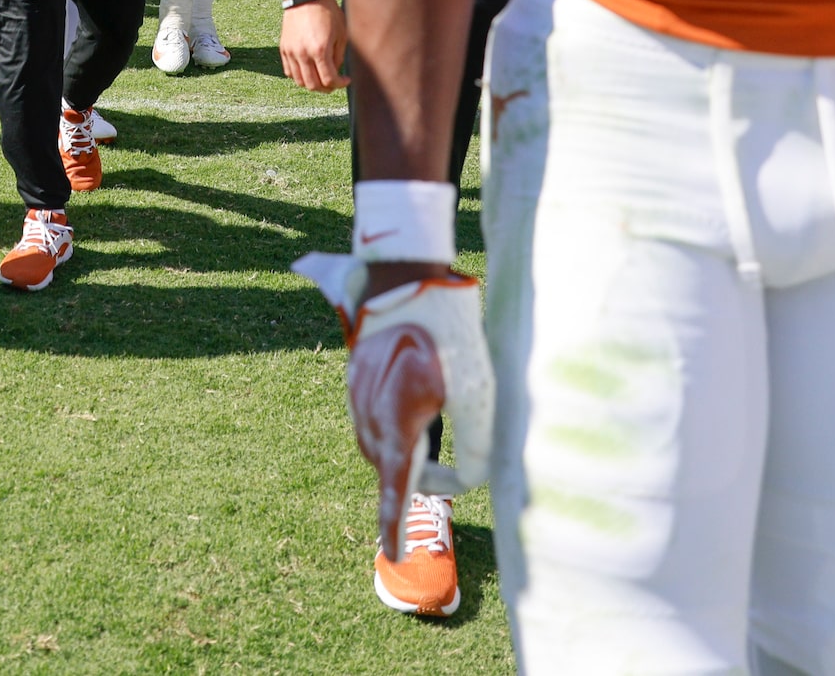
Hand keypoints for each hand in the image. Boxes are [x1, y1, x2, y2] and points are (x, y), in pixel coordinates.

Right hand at [279, 0, 345, 90]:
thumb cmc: (328, 13)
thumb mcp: (341, 34)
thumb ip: (338, 57)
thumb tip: (335, 72)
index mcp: (320, 50)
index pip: (329, 80)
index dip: (340, 84)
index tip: (346, 80)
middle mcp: (303, 54)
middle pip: (313, 85)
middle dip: (326, 88)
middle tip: (334, 82)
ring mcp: (291, 52)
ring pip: (300, 81)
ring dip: (312, 84)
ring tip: (321, 77)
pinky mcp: (284, 48)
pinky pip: (289, 71)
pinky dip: (299, 76)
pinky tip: (308, 69)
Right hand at [291, 259, 493, 557]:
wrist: (405, 280)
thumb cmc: (448, 335)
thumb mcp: (478, 393)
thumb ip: (478, 447)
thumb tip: (470, 480)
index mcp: (397, 426)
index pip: (394, 490)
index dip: (393, 525)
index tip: (393, 554)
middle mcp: (370, 416)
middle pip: (389, 467)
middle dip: (413, 478)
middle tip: (447, 468)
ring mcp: (357, 396)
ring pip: (377, 443)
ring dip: (401, 450)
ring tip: (431, 429)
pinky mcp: (355, 377)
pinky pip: (370, 417)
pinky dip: (391, 426)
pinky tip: (413, 399)